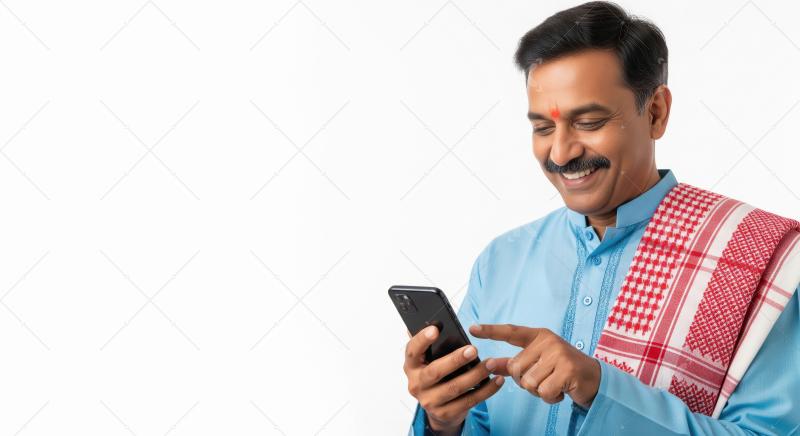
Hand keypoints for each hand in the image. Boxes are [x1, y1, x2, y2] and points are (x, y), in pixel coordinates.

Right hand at [403, 325, 504, 432]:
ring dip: (476, 375)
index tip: (436, 329)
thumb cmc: (435, 375)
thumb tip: (434, 321)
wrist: (437, 410)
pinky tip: (497, 380)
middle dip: (455, 360)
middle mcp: (416, 384)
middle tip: (473, 349)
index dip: (422, 339)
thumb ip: (430, 345)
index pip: (412, 351)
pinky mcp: (446, 413)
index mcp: (411, 366)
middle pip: (435, 372)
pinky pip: (469, 401)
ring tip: (491, 363)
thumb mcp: (428, 360)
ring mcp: (430, 401)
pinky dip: (486, 390)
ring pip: (455, 388)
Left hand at [469, 324, 599, 407]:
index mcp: (538, 336)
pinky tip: (561, 391)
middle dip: (525, 382)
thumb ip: (513, 363)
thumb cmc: (561, 370)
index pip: (511, 332)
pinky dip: (550, 398)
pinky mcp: (568, 370)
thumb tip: (490, 365)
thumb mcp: (538, 362)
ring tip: (553, 384)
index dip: (491, 331)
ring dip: (539, 391)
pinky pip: (544, 392)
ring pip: (529, 382)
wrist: (593, 379)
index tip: (472, 328)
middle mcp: (548, 341)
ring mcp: (558, 354)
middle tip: (544, 380)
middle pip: (516, 368)